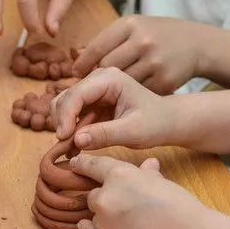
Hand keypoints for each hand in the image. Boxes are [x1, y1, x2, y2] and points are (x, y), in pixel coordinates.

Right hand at [50, 67, 173, 150]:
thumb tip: (76, 140)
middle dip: (62, 122)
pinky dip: (70, 130)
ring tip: (71, 150)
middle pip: (65, 98)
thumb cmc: (155, 123)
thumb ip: (105, 135)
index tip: (65, 139)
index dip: (66, 117)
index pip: (77, 94)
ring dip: (64, 128)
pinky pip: (72, 115)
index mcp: (110, 79)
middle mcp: (98, 79)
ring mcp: (93, 89)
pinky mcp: (92, 101)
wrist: (166, 121)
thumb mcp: (133, 132)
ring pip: (64, 106)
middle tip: (67, 148)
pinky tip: (76, 147)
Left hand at [71, 155, 206, 228]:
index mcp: (119, 174)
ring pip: (94, 214)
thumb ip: (146, 173)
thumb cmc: (179, 206)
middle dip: (105, 198)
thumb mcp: (161, 181)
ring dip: (104, 216)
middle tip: (123, 205)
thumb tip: (148, 165)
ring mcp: (102, 221)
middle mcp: (105, 195)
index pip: (92, 165)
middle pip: (93, 194)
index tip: (75, 164)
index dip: (82, 165)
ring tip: (128, 222)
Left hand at [72, 15, 204, 93]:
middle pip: (106, 67)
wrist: (197, 44)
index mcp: (131, 25)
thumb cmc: (158, 35)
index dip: (82, 64)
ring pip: (121, 83)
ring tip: (108, 91)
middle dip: (96, 77)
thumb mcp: (133, 27)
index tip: (76, 73)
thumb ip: (106, 41)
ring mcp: (155, 62)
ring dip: (112, 89)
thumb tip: (75, 58)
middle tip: (90, 85)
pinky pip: (137, 93)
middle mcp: (143, 42)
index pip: (96, 47)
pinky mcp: (165, 82)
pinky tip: (129, 95)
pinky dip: (131, 96)